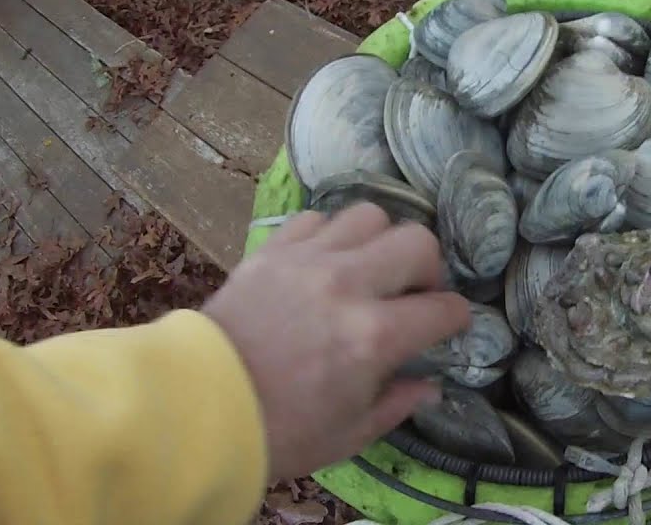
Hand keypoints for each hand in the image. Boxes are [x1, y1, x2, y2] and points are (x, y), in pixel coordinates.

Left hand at [201, 202, 470, 479]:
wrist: (195, 407)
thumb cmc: (278, 430)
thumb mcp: (349, 433)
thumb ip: (397, 404)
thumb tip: (429, 386)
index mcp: (374, 336)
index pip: (443, 308)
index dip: (455, 316)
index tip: (449, 323)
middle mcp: (348, 285)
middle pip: (417, 241)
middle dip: (427, 267)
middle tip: (413, 291)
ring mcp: (309, 260)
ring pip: (370, 216)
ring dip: (379, 241)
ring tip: (368, 268)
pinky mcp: (273, 250)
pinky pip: (318, 219)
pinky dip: (331, 235)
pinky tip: (324, 262)